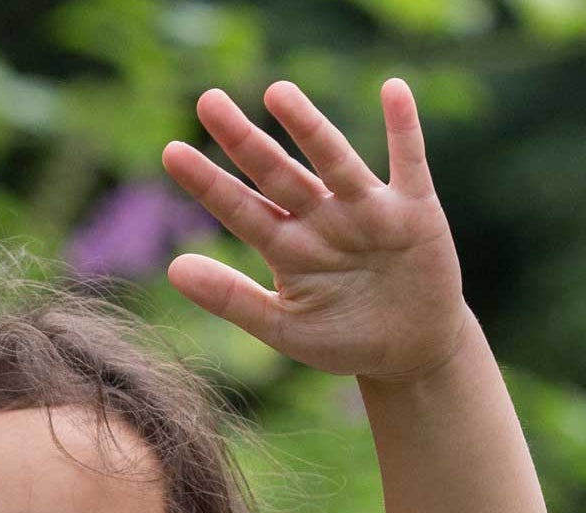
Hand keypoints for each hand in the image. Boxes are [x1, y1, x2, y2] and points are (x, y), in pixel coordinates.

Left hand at [162, 78, 470, 386]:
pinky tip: (393, 90)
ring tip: (276, 94)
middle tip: (208, 102)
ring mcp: (366, 211)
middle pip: (277, 175)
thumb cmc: (343, 338)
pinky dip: (404, 128)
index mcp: (287, 248)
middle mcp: (321, 220)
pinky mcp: (414, 211)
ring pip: (333, 162)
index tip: (171, 152)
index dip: (208, 184)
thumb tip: (173, 268)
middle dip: (244, 142)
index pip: (240, 210)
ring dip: (308, 128)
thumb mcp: (282, 326)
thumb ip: (231, 298)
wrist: (410, 350)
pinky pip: (409, 162)